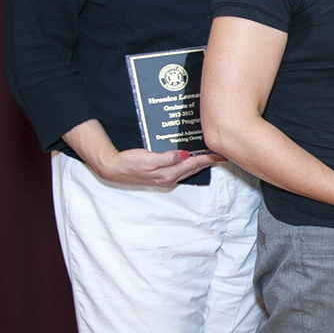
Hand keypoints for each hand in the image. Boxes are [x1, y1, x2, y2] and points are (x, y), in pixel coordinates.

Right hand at [87, 145, 219, 188]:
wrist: (112, 168)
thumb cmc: (129, 162)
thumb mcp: (148, 159)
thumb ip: (168, 158)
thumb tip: (185, 155)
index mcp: (168, 174)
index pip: (193, 164)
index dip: (208, 159)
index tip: (220, 155)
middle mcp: (169, 178)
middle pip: (193, 168)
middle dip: (208, 162)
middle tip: (221, 156)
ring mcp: (165, 177)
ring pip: (188, 169)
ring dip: (199, 163)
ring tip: (210, 157)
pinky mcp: (160, 175)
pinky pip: (180, 169)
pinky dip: (188, 164)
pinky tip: (190, 159)